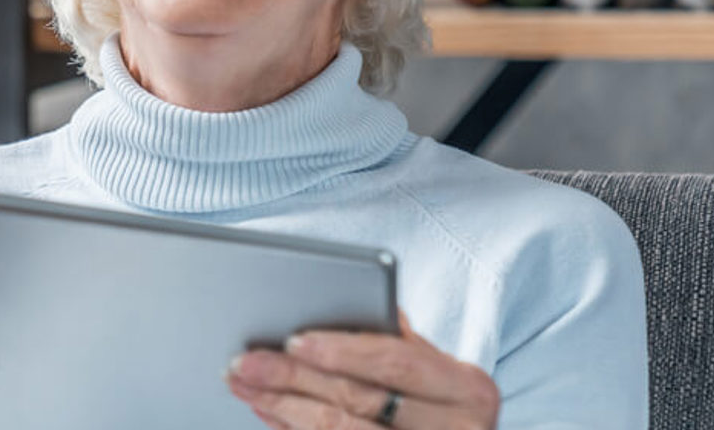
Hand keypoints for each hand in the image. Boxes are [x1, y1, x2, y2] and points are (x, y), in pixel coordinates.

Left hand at [225, 313, 498, 428]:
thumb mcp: (435, 369)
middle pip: (358, 400)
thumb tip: (348, 296)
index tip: (293, 338)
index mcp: (468, 389)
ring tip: (244, 385)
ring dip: (281, 407)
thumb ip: (398, 339)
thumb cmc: (439, 401)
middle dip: (293, 377)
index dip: (343, 350)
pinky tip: (269, 413)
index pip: (397, 362)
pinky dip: (292, 429)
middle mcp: (455, 429)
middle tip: (245, 362)